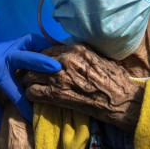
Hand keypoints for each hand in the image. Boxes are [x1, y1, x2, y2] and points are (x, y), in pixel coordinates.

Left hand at [0, 34, 61, 130]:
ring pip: (30, 42)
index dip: (23, 105)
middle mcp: (5, 57)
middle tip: (57, 68)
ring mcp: (11, 46)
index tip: (33, 117)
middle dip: (41, 62)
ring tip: (60, 56)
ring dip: (45, 48)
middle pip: (25, 58)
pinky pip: (31, 40)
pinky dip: (43, 44)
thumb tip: (6, 126)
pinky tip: (53, 51)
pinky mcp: (15, 42)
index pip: (13, 90)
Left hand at [20, 44, 143, 132]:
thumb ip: (80, 55)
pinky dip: (31, 95)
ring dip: (28, 81)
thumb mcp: (97, 57)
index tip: (39, 66)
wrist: (121, 99)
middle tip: (30, 75)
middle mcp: (65, 59)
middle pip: (35, 61)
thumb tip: (67, 55)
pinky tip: (34, 97)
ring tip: (30, 86)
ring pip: (30, 75)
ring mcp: (59, 77)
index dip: (40, 60)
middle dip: (31, 69)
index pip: (47, 51)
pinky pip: (33, 92)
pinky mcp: (56, 94)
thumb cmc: (114, 79)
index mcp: (75, 48)